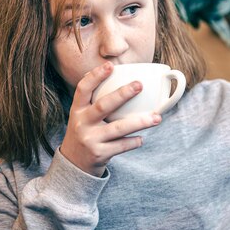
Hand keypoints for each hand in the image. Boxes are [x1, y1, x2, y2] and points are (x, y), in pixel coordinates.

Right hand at [59, 62, 161, 176]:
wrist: (73, 164)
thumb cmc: (86, 132)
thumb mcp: (83, 116)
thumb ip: (96, 102)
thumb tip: (126, 82)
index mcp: (77, 109)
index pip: (83, 89)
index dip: (95, 76)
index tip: (110, 65)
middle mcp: (81, 123)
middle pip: (103, 106)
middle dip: (122, 94)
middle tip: (139, 85)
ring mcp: (90, 139)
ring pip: (118, 128)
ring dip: (139, 122)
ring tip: (156, 118)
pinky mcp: (99, 154)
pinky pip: (121, 146)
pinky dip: (133, 142)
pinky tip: (141, 138)